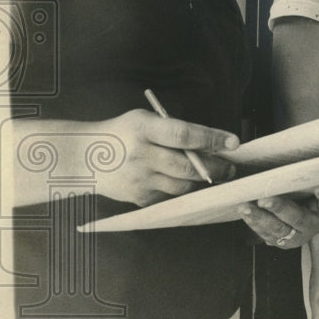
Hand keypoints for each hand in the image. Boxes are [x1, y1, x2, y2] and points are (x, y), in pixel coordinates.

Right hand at [94, 109, 238, 205]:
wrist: (84, 157)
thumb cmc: (123, 133)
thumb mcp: (144, 120)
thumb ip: (174, 130)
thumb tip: (212, 144)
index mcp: (144, 129)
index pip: (185, 135)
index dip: (212, 139)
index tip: (234, 143)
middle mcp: (141, 155)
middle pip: (188, 167)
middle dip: (216, 168)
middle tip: (231, 168)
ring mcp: (139, 180)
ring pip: (183, 186)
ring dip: (200, 181)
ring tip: (211, 175)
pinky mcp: (138, 198)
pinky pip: (170, 197)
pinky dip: (180, 190)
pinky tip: (183, 182)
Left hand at [239, 185, 318, 248]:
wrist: (297, 222)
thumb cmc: (303, 197)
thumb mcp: (308, 189)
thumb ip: (302, 180)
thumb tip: (292, 159)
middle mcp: (312, 224)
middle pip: (298, 218)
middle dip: (280, 208)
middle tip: (265, 200)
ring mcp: (296, 235)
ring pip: (278, 229)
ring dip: (260, 218)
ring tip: (246, 208)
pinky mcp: (281, 242)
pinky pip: (266, 234)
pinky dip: (253, 223)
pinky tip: (245, 213)